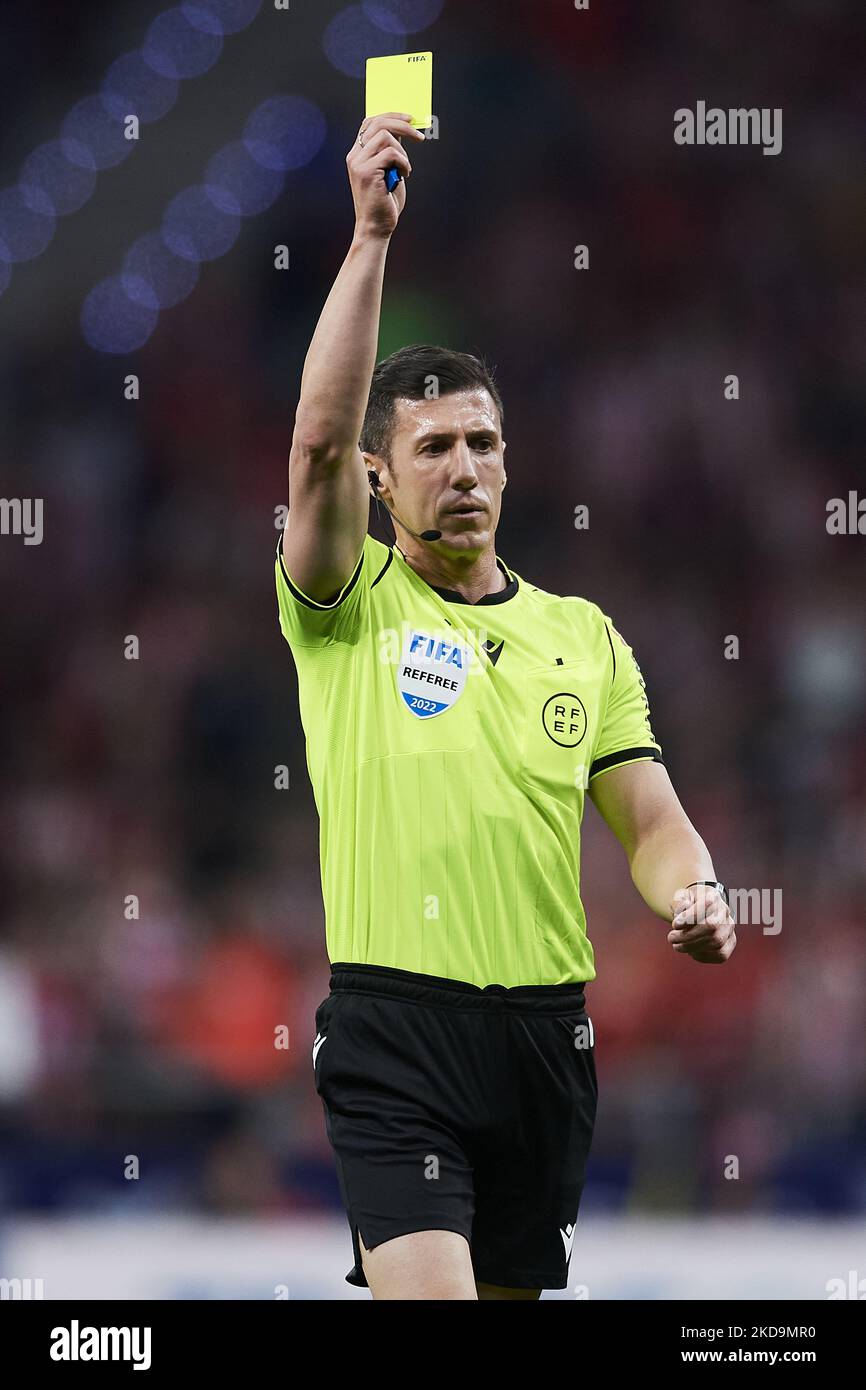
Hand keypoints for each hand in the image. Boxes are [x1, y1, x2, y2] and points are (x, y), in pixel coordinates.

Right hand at [347, 112, 424, 239]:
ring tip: (406, 170)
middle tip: (420, 137)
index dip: (390, 116)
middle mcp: (355, 155)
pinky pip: (392, 153)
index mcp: (358, 154)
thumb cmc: (384, 202)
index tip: (409, 119)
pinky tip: (405, 176)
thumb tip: (403, 130)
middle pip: (378, 122)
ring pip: (386, 136)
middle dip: (402, 125)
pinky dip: (403, 163)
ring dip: (403, 152)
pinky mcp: (367, 172)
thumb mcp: (390, 171)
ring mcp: (358, 163)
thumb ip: (391, 151)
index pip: (370, 122)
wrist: (376, 228)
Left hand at [667, 884, 736, 963]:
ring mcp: (729, 927)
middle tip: (672, 938)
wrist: (699, 910)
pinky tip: (691, 951)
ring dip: (693, 947)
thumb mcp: (679, 897)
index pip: (706, 904)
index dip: (690, 917)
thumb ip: (678, 902)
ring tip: (677, 946)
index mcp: (712, 895)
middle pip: (712, 926)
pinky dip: (703, 956)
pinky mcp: (730, 942)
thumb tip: (682, 915)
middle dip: (689, 936)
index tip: (675, 925)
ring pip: (716, 942)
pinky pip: (721, 954)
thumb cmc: (688, 903)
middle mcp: (724, 911)